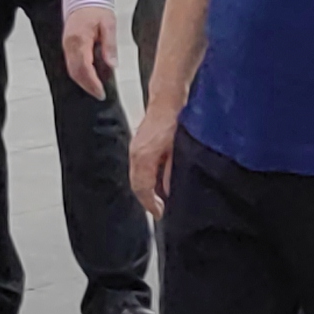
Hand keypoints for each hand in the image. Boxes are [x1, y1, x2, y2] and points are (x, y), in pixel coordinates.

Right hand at [60, 2, 118, 99]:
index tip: (102, 93)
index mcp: (80, 39)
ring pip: (71, 70)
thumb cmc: (96, 8)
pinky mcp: (67, 45)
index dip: (92, 83)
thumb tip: (112, 65)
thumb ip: (110, 45)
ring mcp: (66, 45)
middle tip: (100, 95)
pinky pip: (71, 64)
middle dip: (87, 86)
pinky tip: (89, 78)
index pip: (84, 68)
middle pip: (75, 72)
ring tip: (96, 89)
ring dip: (83, 82)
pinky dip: (79, 74)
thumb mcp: (109, 24)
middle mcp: (70, 44)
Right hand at [129, 103, 176, 217]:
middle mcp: (135, 154)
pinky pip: (138, 168)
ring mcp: (135, 149)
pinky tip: (157, 181)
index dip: (150, 204)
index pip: (142, 188)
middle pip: (136, 185)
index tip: (160, 213)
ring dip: (146, 189)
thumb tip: (167, 190)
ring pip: (136, 177)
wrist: (167, 99)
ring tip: (159, 199)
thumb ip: (171, 172)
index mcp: (143, 157)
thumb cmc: (175, 120)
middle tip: (159, 210)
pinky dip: (146, 178)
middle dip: (147, 200)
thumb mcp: (178, 150)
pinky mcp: (138, 145)